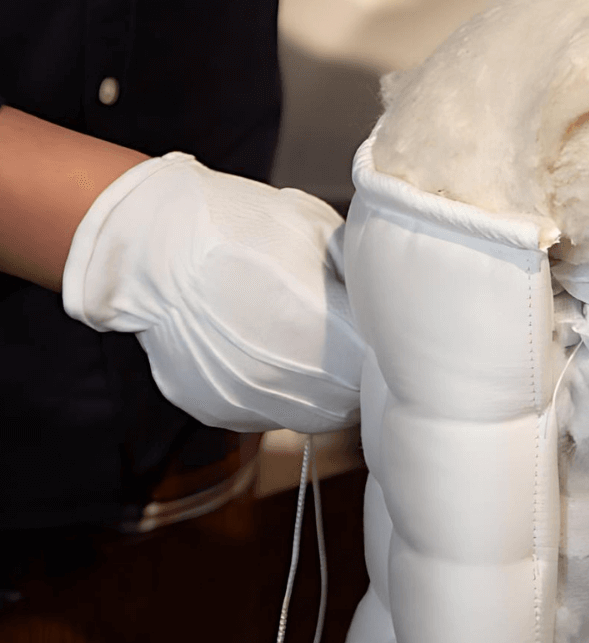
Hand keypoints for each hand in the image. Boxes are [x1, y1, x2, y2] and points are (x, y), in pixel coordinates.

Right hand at [62, 154, 363, 433]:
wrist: (155, 243)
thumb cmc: (242, 227)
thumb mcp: (321, 232)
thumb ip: (357, 276)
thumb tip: (379, 297)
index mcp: (327, 338)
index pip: (378, 367)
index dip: (378, 348)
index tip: (372, 329)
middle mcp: (289, 382)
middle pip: (349, 402)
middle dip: (353, 375)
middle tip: (344, 341)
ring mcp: (249, 401)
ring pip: (307, 415)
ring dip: (316, 390)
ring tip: (303, 346)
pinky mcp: (216, 408)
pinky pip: (260, 410)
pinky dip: (270, 388)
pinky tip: (259, 349)